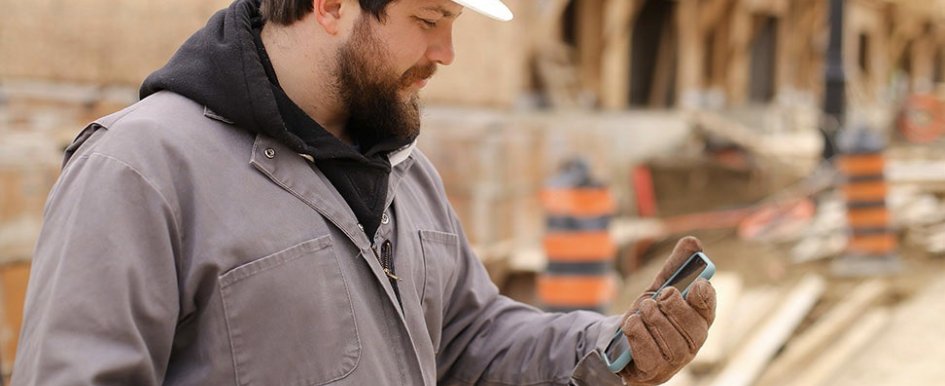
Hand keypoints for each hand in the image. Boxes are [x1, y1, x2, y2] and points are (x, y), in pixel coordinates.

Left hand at [618, 236, 715, 384]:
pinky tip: (632, 325)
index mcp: (699, 319)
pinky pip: (646, 347)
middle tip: (658, 297)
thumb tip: (693, 241)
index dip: (704, 296)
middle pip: (687, 320)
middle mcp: (693, 341)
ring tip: (642, 311)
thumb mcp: (660, 288)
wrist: (621, 343)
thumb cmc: (649, 315)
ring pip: (665, 333)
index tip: (697, 283)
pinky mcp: (655, 370)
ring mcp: (675, 359)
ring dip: (649, 316)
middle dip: (670, 303)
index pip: (709, 307)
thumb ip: (675, 267)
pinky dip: (636, 331)